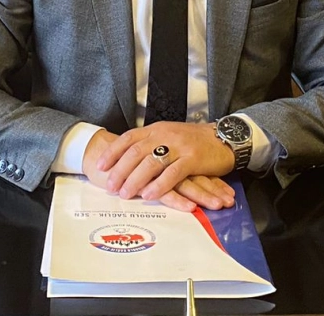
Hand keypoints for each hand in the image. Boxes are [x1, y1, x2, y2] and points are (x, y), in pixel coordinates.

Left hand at [96, 122, 236, 202]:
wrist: (224, 137)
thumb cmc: (195, 141)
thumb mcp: (170, 136)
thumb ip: (152, 144)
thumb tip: (129, 158)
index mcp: (157, 129)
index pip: (129, 138)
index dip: (113, 152)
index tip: (99, 165)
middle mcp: (165, 135)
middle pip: (136, 152)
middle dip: (120, 170)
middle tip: (109, 186)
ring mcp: (179, 146)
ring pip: (151, 163)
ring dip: (135, 180)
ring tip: (124, 193)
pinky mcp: (192, 159)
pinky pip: (172, 173)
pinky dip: (159, 185)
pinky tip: (149, 195)